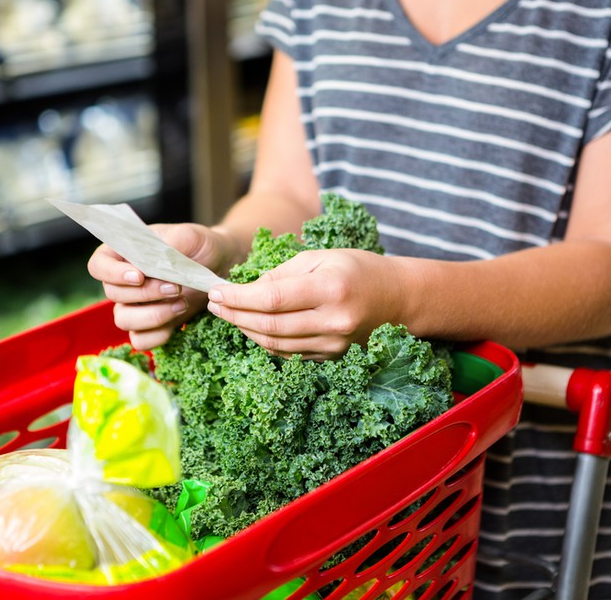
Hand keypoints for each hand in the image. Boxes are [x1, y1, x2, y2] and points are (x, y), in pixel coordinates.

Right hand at [88, 222, 235, 350]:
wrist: (220, 265)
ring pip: (123, 320)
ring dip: (153, 315)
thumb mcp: (190, 236)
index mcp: (123, 254)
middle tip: (176, 287)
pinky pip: (140, 340)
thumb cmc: (199, 246)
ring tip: (182, 303)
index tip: (139, 276)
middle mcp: (123, 282)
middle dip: (145, 294)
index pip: (98, 266)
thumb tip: (159, 260)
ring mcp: (135, 306)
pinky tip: (179, 320)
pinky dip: (158, 335)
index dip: (112, 274)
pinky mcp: (151, 326)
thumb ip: (172, 244)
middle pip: (113, 294)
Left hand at [206, 249, 405, 359]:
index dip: (238, 298)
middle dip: (234, 315)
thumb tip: (248, 289)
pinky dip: (265, 341)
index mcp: (330, 289)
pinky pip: (289, 353)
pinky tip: (252, 327)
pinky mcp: (332, 357)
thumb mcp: (321, 257)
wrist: (400, 300)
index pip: (271, 299)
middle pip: (268, 325)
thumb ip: (283, 273)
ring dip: (245, 330)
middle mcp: (332, 321)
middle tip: (214, 305)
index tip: (216, 292)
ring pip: (275, 344)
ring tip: (228, 315)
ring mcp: (333, 344)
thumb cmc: (359, 269)